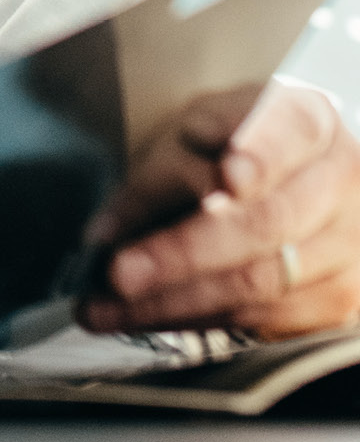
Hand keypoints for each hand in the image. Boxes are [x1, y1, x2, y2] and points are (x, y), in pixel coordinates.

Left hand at [81, 82, 359, 337]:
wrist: (272, 182)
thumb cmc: (219, 148)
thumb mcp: (186, 137)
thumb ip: (159, 174)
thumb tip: (110, 233)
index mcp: (308, 122)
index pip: (290, 135)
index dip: (262, 157)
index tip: (227, 176)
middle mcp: (341, 182)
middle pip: (267, 223)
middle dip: (185, 252)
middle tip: (120, 270)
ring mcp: (348, 246)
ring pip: (260, 282)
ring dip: (173, 300)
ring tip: (106, 307)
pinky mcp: (337, 300)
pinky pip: (262, 319)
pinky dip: (192, 319)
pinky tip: (141, 317)